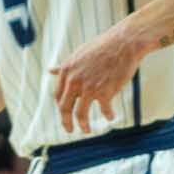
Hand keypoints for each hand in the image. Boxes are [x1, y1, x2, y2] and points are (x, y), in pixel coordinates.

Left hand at [48, 22, 153, 136]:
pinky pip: (104, 110)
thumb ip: (65, 66)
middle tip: (69, 130)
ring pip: (80, 114)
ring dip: (83, 125)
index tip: (65, 114)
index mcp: (67, 70)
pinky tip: (111, 116)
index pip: (58, 95)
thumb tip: (50, 70)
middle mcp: (74, 80)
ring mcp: (89, 87)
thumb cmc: (102, 47)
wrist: (123, 43)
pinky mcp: (105, 92)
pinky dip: (108, 115)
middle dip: (66, 122)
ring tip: (87, 130)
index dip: (61, 107)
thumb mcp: (78, 55)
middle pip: (64, 107)